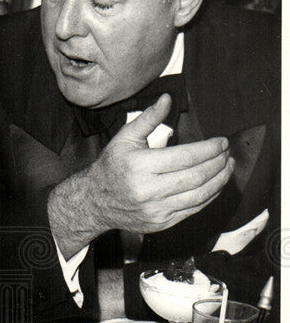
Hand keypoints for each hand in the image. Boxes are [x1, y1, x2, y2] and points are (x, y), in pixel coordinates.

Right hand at [49, 94, 234, 257]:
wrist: (94, 202)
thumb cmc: (111, 167)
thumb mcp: (124, 138)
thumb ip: (148, 119)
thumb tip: (167, 99)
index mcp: (141, 166)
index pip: (186, 157)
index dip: (209, 149)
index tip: (221, 142)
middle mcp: (149, 190)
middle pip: (196, 177)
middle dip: (218, 163)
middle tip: (227, 153)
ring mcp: (156, 209)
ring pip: (199, 196)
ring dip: (219, 181)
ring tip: (228, 167)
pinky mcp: (161, 223)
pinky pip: (192, 210)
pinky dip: (209, 196)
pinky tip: (215, 184)